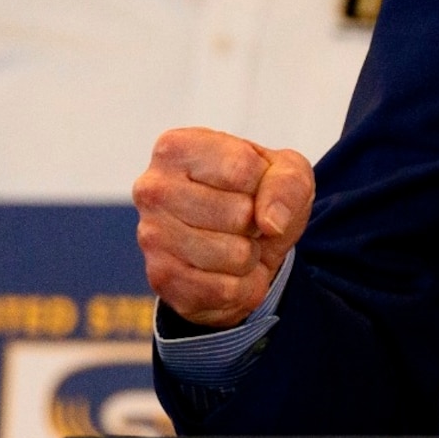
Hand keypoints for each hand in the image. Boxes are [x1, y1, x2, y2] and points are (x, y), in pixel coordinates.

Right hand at [134, 127, 313, 326]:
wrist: (238, 246)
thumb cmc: (257, 195)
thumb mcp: (287, 172)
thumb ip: (287, 183)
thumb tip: (271, 223)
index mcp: (176, 148)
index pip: (241, 169)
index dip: (264, 184)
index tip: (253, 186)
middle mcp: (153, 188)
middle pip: (239, 214)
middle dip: (256, 223)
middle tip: (243, 221)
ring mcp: (151, 236)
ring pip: (235, 255)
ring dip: (250, 256)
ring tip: (235, 243)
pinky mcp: (161, 278)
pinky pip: (226, 290)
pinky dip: (241, 286)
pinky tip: (226, 271)